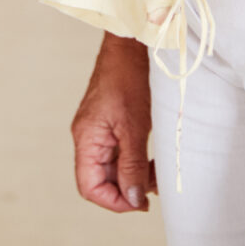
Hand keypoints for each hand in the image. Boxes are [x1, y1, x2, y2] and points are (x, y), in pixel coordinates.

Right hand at [71, 32, 157, 212]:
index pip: (90, 187)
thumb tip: (132, 200)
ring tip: (158, 175)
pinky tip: (154, 159)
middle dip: (127, 189)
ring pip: (113, 168)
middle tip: (154, 188)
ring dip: (135, 176)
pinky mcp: (112, 123)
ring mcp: (99, 130)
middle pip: (101, 180)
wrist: (132, 42)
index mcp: (86, 138)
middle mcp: (88, 137)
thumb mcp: (135, 126)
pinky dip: (136, 161)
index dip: (114, 201)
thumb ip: (132, 165)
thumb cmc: (129, 77)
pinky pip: (120, 152)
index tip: (140, 202)